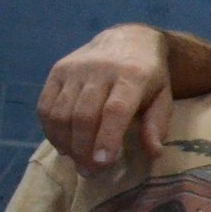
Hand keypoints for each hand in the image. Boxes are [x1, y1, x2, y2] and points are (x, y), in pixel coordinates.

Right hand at [37, 24, 174, 173]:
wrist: (129, 39)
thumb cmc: (150, 76)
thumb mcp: (163, 98)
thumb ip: (157, 125)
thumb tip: (154, 154)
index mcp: (132, 75)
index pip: (115, 110)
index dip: (107, 138)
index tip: (102, 163)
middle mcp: (100, 69)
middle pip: (84, 115)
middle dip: (84, 149)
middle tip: (90, 172)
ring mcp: (75, 68)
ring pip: (62, 112)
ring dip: (66, 143)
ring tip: (76, 162)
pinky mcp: (58, 70)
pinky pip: (46, 104)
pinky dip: (50, 129)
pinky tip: (62, 144)